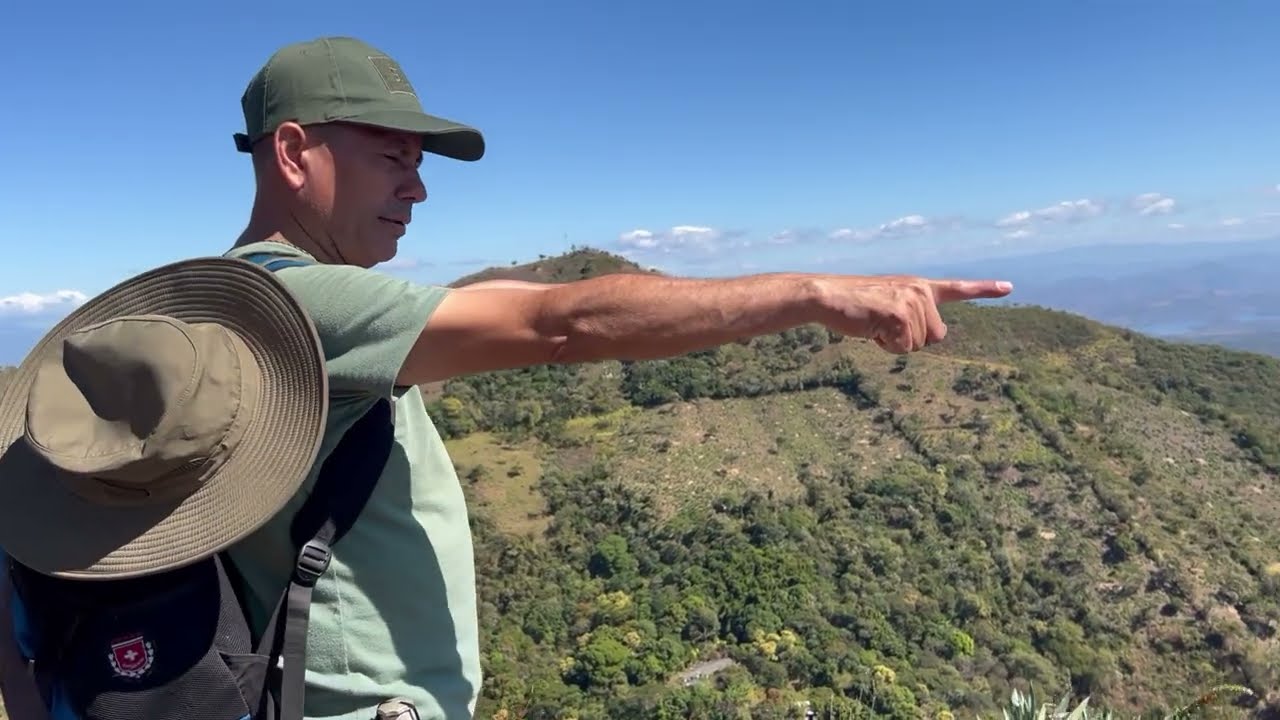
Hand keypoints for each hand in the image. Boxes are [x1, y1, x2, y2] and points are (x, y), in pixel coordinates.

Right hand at [818, 275, 1012, 353]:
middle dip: (911, 339)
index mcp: (920, 286)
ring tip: (874, 323)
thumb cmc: (855, 304)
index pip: (958, 288)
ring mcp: (911, 300)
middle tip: (884, 324)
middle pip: (936, 336)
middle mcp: (920, 290)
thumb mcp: (890, 304)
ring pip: (919, 345)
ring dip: (894, 342)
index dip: (984, 289)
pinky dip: (885, 345)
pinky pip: (904, 347)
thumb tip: (939, 334)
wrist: (827, 295)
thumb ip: (916, 315)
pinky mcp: (899, 314)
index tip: (1009, 287)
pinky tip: (871, 328)